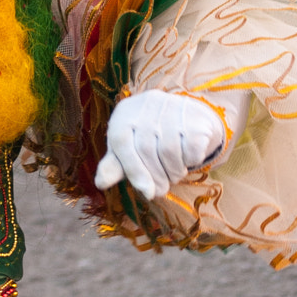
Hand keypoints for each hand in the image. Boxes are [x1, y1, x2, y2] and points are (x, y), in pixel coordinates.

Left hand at [94, 91, 229, 201]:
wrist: (187, 117)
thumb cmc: (149, 138)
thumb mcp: (128, 149)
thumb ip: (114, 165)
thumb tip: (101, 183)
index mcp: (125, 112)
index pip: (121, 142)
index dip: (132, 169)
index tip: (146, 193)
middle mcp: (146, 104)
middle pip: (146, 149)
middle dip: (154, 177)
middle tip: (160, 191)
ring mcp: (172, 106)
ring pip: (169, 151)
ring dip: (173, 172)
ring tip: (174, 175)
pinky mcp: (196, 115)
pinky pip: (192, 148)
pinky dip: (191, 161)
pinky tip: (188, 160)